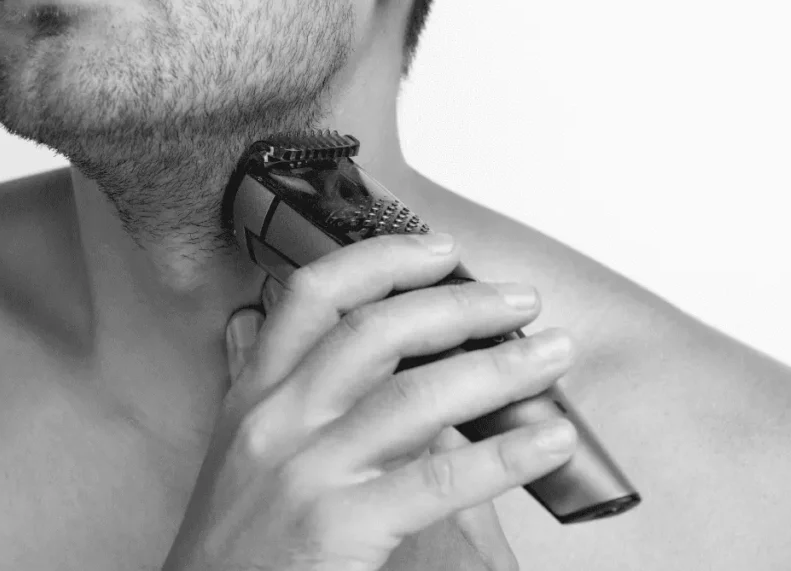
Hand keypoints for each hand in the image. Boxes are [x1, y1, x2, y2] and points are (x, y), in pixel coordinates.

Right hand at [163, 233, 577, 570]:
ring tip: (552, 355)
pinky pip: (438, 480)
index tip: (440, 250)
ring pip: (415, 397)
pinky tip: (550, 441)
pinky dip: (505, 455)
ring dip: (498, 369)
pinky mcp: (337, 527)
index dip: (381, 260)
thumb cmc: (237, 544)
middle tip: (518, 302)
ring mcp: (306, 473)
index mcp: (255, 395)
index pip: (313, 297)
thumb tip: (358, 352)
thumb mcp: (249, 455)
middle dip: (457, 305)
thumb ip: (294, 399)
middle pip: (375, 332)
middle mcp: (277, 422)